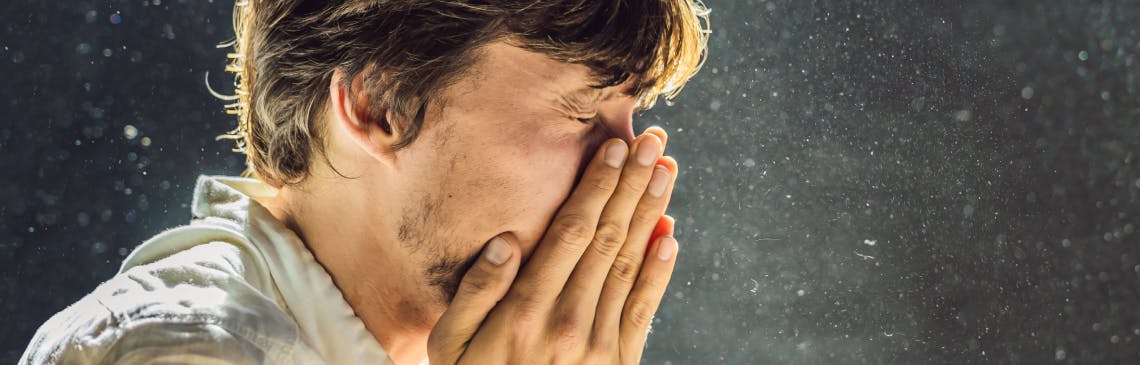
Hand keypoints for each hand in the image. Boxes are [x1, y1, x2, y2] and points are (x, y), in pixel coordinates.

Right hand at [428, 128, 679, 363]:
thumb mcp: (447, 345)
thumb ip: (475, 292)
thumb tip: (507, 239)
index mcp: (525, 310)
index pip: (571, 232)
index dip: (596, 186)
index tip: (614, 146)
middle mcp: (568, 322)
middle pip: (609, 238)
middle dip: (632, 185)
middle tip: (654, 141)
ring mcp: (599, 346)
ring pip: (631, 265)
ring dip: (652, 214)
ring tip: (666, 172)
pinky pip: (644, 310)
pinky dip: (660, 270)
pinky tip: (670, 234)